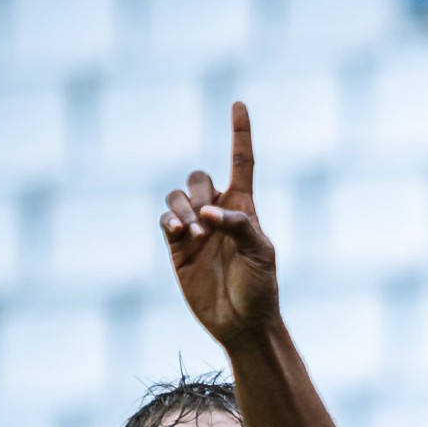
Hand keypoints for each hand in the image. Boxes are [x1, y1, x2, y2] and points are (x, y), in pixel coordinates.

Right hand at [161, 101, 280, 347]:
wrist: (242, 323)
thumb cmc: (261, 288)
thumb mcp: (261, 254)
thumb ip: (239, 226)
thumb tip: (208, 213)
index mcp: (244, 209)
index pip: (241, 163)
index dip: (239, 133)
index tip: (238, 103)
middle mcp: (218, 214)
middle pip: (199, 178)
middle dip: (199, 192)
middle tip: (209, 223)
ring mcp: (196, 230)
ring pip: (177, 196)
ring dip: (183, 208)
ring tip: (196, 234)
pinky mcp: (177, 247)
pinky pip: (166, 219)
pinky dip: (170, 220)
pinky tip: (180, 233)